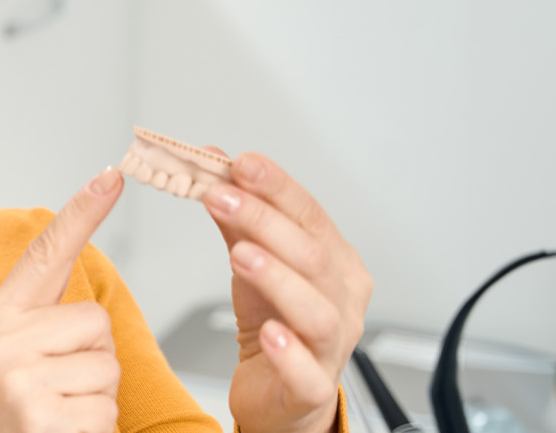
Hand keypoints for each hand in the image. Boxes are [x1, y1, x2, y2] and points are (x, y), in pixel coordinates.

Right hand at [0, 167, 124, 432]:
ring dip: (96, 398)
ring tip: (58, 413)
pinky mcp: (39, 414)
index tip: (111, 174)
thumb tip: (89, 309)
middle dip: (94, 360)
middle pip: (94, 320)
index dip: (81, 214)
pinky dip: (96, 429)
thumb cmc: (12, 420)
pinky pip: (106, 407)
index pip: (43, 256)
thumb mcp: (11, 361)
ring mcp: (16, 377)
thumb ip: (42, 326)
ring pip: (106, 365)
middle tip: (58, 391)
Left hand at [201, 148, 371, 432]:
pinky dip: (289, 353)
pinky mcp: (310, 389)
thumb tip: (213, 166)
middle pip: (313, 256)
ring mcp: (331, 346)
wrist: (278, 392)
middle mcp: (342, 301)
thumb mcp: (252, 263)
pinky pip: (307, 373)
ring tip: (240, 254)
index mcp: (336, 264)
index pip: (311, 216)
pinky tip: (268, 334)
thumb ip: (237, 219)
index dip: (278, 188)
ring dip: (277, 278)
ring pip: (316, 311)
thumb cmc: (272, 321)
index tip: (242, 163)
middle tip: (221, 196)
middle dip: (266, 222)